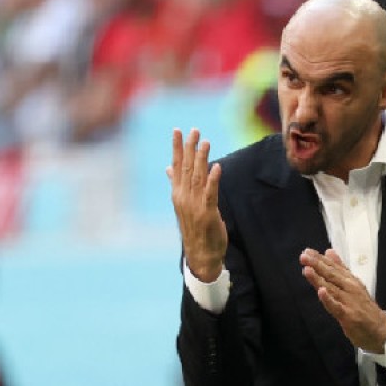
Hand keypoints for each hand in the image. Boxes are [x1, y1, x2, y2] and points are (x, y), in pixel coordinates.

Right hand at [167, 127, 227, 282]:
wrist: (201, 255)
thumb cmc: (195, 229)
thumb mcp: (184, 204)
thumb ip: (178, 184)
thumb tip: (169, 168)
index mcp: (178, 194)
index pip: (177, 166)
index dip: (177, 148)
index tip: (178, 131)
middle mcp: (184, 198)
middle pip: (186, 168)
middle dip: (190, 148)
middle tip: (194, 130)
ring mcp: (195, 206)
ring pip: (198, 177)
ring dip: (201, 159)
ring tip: (205, 142)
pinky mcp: (207, 214)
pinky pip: (210, 193)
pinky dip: (213, 180)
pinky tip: (217, 167)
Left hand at [300, 248, 385, 353]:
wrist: (380, 328)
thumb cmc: (364, 307)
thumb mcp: (353, 284)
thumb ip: (340, 268)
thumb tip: (329, 252)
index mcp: (350, 280)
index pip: (333, 266)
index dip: (320, 259)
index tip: (308, 251)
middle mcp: (350, 288)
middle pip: (331, 274)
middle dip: (317, 265)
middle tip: (304, 256)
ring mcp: (349, 301)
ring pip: (331, 288)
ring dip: (319, 278)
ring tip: (307, 269)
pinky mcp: (348, 315)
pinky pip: (336, 306)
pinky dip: (328, 299)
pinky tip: (321, 292)